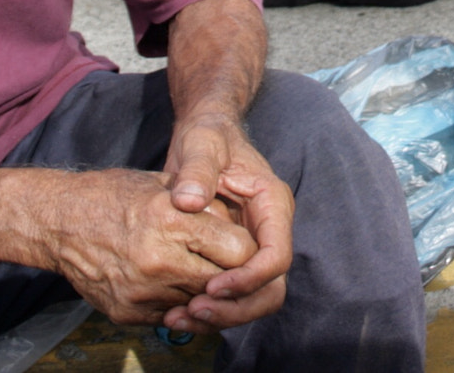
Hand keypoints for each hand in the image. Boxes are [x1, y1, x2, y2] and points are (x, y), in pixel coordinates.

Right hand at [33, 168, 258, 326]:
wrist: (58, 223)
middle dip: (231, 275)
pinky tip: (171, 283)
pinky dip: (178, 303)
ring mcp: (142, 291)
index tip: (240, 244)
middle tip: (227, 264)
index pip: (238, 250)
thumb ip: (204, 205)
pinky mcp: (128, 312)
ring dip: (205, 291)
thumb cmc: (113, 195)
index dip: (247, 249)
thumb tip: (241, 225)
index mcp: (171, 220)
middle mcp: (159, 260)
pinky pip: (171, 316)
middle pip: (223, 283)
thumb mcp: (163, 184)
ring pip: (200, 303)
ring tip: (199, 271)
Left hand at [161, 115, 294, 332]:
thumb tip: (189, 202)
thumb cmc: (207, 135)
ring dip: (222, 315)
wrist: (203, 134)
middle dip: (236, 307)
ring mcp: (252, 246)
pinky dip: (210, 308)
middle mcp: (269, 230)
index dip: (248, 279)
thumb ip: (197, 170)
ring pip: (253, 298)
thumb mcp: (201, 143)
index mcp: (272, 204)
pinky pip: (232, 294)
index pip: (276, 256)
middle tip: (194, 311)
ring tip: (180, 318)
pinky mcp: (233, 257)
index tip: (211, 287)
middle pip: (270, 288)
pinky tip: (177, 312)